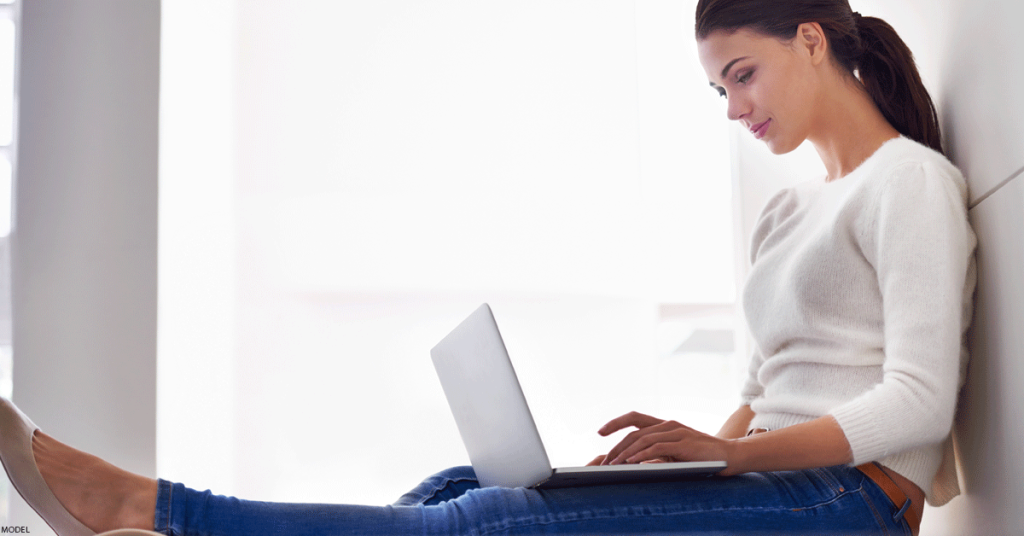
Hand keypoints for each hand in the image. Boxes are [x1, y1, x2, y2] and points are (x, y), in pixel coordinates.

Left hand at [595, 411, 732, 469]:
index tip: (600, 432)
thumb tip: (633, 462)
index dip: (615, 423)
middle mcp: (668, 425)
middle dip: (616, 446)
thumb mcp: (674, 453)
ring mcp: (676, 432)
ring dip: (626, 452)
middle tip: (604, 460)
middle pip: (634, 431)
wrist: (728, 456)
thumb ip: (656, 453)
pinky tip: (632, 462)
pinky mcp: (683, 443)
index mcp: (664, 425)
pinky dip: (642, 455)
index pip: (634, 418)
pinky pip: (657, 447)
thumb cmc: (700, 457)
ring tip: (613, 464)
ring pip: (643, 439)